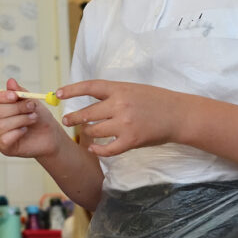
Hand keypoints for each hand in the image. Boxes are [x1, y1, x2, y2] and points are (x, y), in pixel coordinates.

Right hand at [0, 78, 63, 158]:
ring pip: (1, 124)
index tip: (14, 96)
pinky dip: (17, 133)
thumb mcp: (31, 100)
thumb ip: (20, 92)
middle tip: (31, 107)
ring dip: (21, 120)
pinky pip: (5, 138)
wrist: (51, 135)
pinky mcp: (4, 146)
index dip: (0, 96)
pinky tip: (25, 131)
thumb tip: (10, 81)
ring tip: (32, 119)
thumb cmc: (39, 118)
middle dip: (17, 108)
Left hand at [57, 79, 182, 156]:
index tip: (58, 94)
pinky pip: (107, 149)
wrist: (179, 115)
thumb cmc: (155, 101)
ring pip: (95, 131)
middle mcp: (120, 105)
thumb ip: (112, 94)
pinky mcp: (131, 140)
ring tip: (85, 132)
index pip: (89, 87)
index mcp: (119, 89)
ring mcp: (125, 124)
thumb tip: (88, 98)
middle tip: (67, 120)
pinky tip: (93, 148)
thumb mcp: (132, 89)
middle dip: (74, 118)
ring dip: (87, 132)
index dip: (71, 90)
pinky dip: (98, 150)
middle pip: (87, 112)